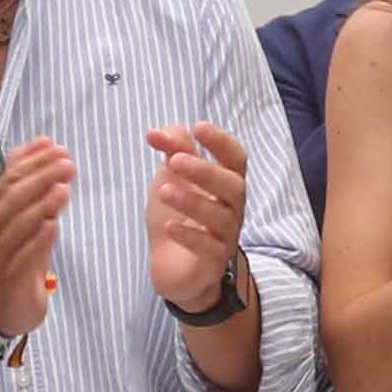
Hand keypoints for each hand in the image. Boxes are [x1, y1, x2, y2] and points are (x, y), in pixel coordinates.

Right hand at [0, 134, 77, 340]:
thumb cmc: (11, 252)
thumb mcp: (19, 212)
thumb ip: (28, 180)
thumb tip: (43, 143)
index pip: (10, 177)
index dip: (33, 161)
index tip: (57, 148)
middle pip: (12, 198)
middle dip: (40, 178)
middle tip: (66, 164)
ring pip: (16, 226)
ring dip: (41, 205)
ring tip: (63, 189)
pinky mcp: (9, 279)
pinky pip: (21, 258)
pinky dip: (37, 241)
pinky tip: (52, 226)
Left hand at [144, 122, 251, 311]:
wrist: (171, 265)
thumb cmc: (177, 215)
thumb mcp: (172, 178)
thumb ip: (171, 152)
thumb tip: (156, 131)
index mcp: (225, 183)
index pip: (236, 159)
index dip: (221, 142)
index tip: (198, 127)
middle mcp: (232, 208)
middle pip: (233, 186)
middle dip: (205, 171)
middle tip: (174, 160)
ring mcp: (226, 236)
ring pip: (221, 217)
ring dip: (192, 201)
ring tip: (164, 192)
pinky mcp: (214, 263)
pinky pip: (209, 249)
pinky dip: (189, 236)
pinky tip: (169, 226)